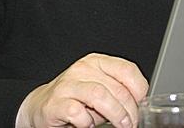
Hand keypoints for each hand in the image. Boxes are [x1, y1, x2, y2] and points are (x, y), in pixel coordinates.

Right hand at [16, 53, 148, 127]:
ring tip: (120, 126)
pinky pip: (77, 112)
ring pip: (100, 95)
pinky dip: (87, 122)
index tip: (141, 106)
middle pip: (116, 87)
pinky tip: (88, 124)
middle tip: (131, 123)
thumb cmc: (76, 100)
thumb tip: (140, 105)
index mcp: (97, 62)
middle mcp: (82, 69)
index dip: (139, 90)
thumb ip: (118, 91)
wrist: (42, 107)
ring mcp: (68, 85)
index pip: (127, 69)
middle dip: (129, 110)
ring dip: (115, 114)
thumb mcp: (101, 90)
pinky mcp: (56, 103)